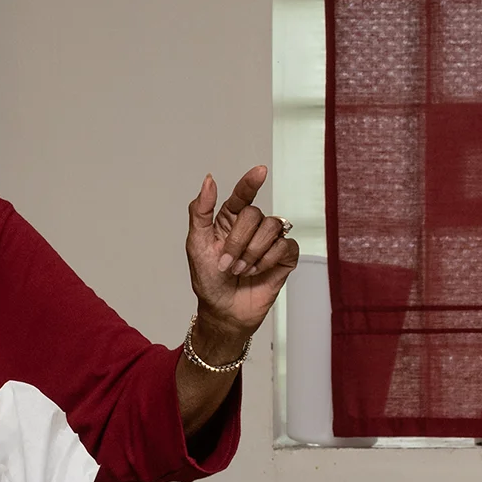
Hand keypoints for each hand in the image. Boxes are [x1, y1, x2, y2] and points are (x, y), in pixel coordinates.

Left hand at [185, 166, 298, 346]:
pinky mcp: (284, 257)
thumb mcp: (196, 244)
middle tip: (227, 263)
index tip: (260, 171)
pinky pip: (285, 245)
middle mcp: (251, 227)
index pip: (242, 195)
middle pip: (254, 214)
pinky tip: (257, 272)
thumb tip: (209, 180)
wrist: (223, 310)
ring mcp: (269, 240)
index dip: (250, 182)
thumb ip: (200, 211)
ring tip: (240, 270)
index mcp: (229, 220)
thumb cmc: (208, 279)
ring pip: (272, 227)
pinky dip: (268, 260)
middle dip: (238, 241)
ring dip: (252, 253)